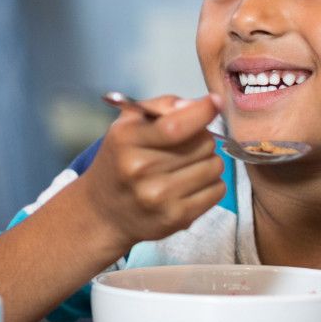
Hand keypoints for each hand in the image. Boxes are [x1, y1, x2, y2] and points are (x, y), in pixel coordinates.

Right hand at [77, 93, 224, 248]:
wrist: (103, 212)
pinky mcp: (176, 218)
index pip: (175, 126)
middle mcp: (140, 169)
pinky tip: (192, 184)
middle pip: (203, 143)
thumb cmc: (121, 160)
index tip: (215, 103)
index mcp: (127, 140)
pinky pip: (217, 191)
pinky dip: (211, 184)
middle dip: (202, 139)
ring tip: (188, 166)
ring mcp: (159, 196)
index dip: (202, 112)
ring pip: (214, 167)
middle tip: (187, 145)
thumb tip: (204, 105)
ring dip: (208, 162)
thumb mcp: (129, 125)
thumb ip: (162, 106)